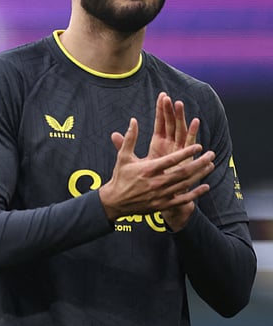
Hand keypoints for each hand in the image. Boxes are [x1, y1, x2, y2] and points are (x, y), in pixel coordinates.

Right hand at [98, 115, 214, 225]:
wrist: (114, 202)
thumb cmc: (120, 177)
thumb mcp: (123, 157)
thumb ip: (130, 138)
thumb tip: (134, 120)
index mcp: (148, 169)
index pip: (172, 159)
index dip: (187, 152)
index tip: (199, 146)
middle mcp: (156, 182)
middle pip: (183, 172)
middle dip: (199, 163)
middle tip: (211, 155)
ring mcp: (160, 194)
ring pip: (185, 184)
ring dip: (200, 174)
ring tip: (211, 166)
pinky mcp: (162, 204)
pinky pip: (182, 199)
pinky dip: (195, 193)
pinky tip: (205, 186)